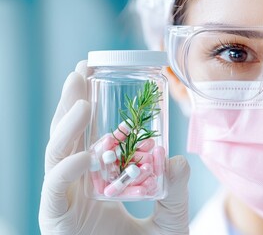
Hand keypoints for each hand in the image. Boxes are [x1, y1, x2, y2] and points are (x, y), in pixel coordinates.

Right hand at [39, 61, 189, 234]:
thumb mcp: (171, 219)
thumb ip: (177, 191)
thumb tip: (180, 159)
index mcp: (97, 179)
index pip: (87, 135)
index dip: (89, 105)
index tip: (97, 75)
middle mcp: (77, 184)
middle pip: (68, 136)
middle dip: (71, 102)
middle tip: (81, 70)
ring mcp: (63, 199)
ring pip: (57, 153)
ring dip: (66, 124)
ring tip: (83, 96)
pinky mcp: (55, 218)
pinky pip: (55, 186)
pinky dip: (69, 168)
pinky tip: (88, 155)